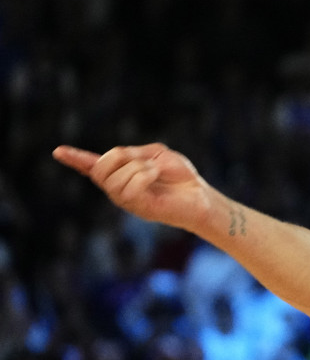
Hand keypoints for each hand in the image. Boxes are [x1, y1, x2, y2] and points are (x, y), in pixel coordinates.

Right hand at [53, 143, 214, 231]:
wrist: (200, 196)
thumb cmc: (180, 176)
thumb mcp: (156, 155)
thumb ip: (134, 153)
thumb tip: (119, 158)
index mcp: (121, 174)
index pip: (92, 167)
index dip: (76, 159)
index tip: (58, 151)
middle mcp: (118, 189)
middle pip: (100, 169)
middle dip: (119, 157)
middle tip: (144, 160)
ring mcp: (127, 200)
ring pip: (113, 178)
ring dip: (137, 167)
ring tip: (155, 171)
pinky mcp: (139, 208)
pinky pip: (129, 187)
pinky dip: (143, 174)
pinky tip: (155, 176)